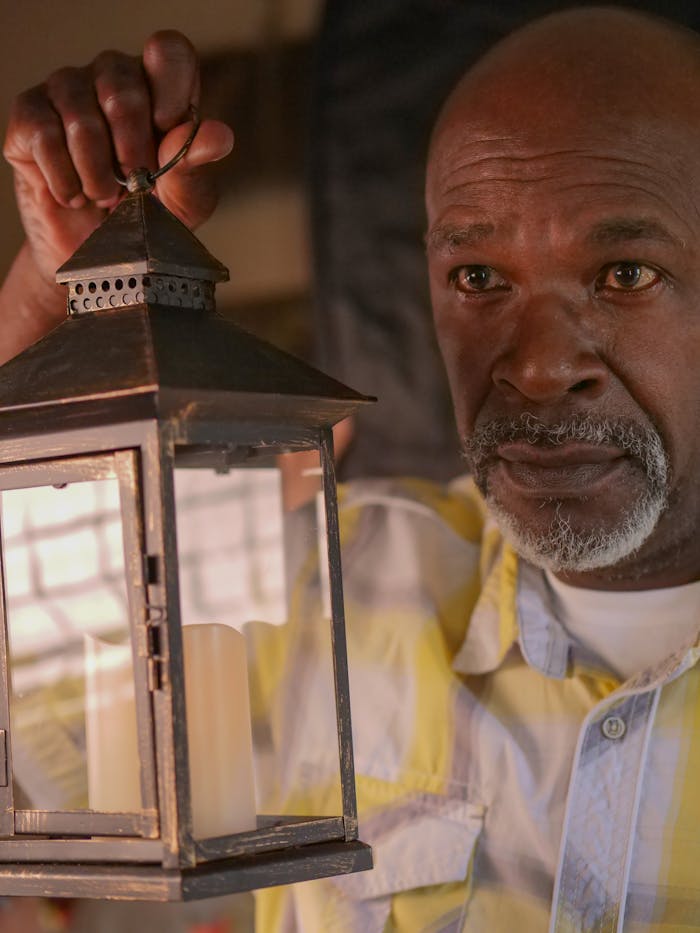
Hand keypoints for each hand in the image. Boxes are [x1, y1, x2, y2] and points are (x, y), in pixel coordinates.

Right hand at [3, 31, 233, 284]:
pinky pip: (44, 137)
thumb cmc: (150, 217)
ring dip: (98, 175)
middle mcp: (112, 77)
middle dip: (133, 151)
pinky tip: (75, 195)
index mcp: (160, 88)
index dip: (170, 89)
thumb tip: (219, 136)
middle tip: (135, 183)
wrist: (100, 255)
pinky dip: (66, 181)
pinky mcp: (30, 115)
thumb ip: (197, 166)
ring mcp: (68, 90)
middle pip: (123, 88)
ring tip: (105, 197)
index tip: (167, 130)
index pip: (168, 51)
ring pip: (81, 119)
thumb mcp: (184, 201)